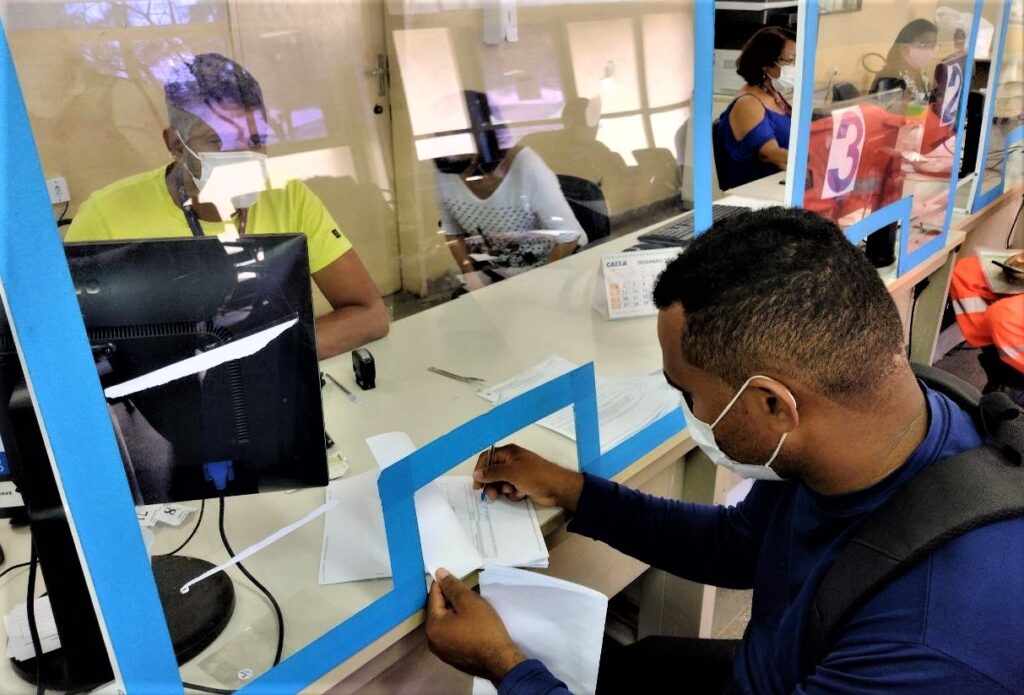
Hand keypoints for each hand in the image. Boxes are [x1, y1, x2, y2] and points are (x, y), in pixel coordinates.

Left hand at [425, 568, 525, 682]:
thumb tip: (438, 573)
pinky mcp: (452, 658)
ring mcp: (441, 652)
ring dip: (453, 613)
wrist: (500, 661)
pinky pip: (450, 635)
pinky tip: (469, 622)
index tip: (453, 575)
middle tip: (465, 591)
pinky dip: (457, 626)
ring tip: (468, 605)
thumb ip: (452, 587)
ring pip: (444, 624)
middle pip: (437, 611)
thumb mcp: (470, 602)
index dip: (443, 584)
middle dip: (448, 599)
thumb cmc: (484, 629)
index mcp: (432, 626)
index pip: (433, 597)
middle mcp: (432, 641)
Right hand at [473, 444, 583, 510]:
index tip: (476, 484)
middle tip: (492, 495)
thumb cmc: (535, 475)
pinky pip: (509, 490)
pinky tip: (521, 494)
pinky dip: (513, 494)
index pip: (487, 458)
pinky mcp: (521, 485)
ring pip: (500, 483)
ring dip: (502, 490)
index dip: (480, 470)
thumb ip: (492, 473)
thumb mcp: (512, 472)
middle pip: (492, 473)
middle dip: (491, 484)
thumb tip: (476, 474)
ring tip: (511, 492)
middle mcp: (511, 462)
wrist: (558, 488)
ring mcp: (516, 474)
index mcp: (508, 453)